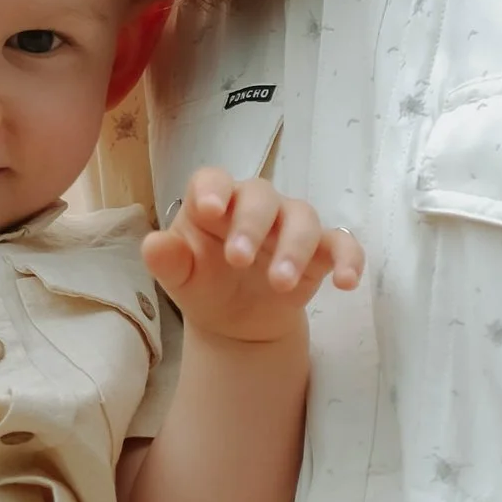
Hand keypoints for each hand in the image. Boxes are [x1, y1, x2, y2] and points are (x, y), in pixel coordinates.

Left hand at [143, 170, 358, 346]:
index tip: (210, 210)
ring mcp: (290, 225)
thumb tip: (151, 246)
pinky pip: (342, 245)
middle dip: (252, 225)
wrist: (235, 321)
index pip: (214, 180)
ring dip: (294, 247)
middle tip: (239, 260)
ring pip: (302, 216)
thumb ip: (167, 260)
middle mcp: (255, 205)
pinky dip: (350, 259)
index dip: (214, 190)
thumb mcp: (180, 277)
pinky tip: (346, 283)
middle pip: (261, 196)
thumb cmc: (203, 283)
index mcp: (215, 202)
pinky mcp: (320, 251)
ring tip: (281, 283)